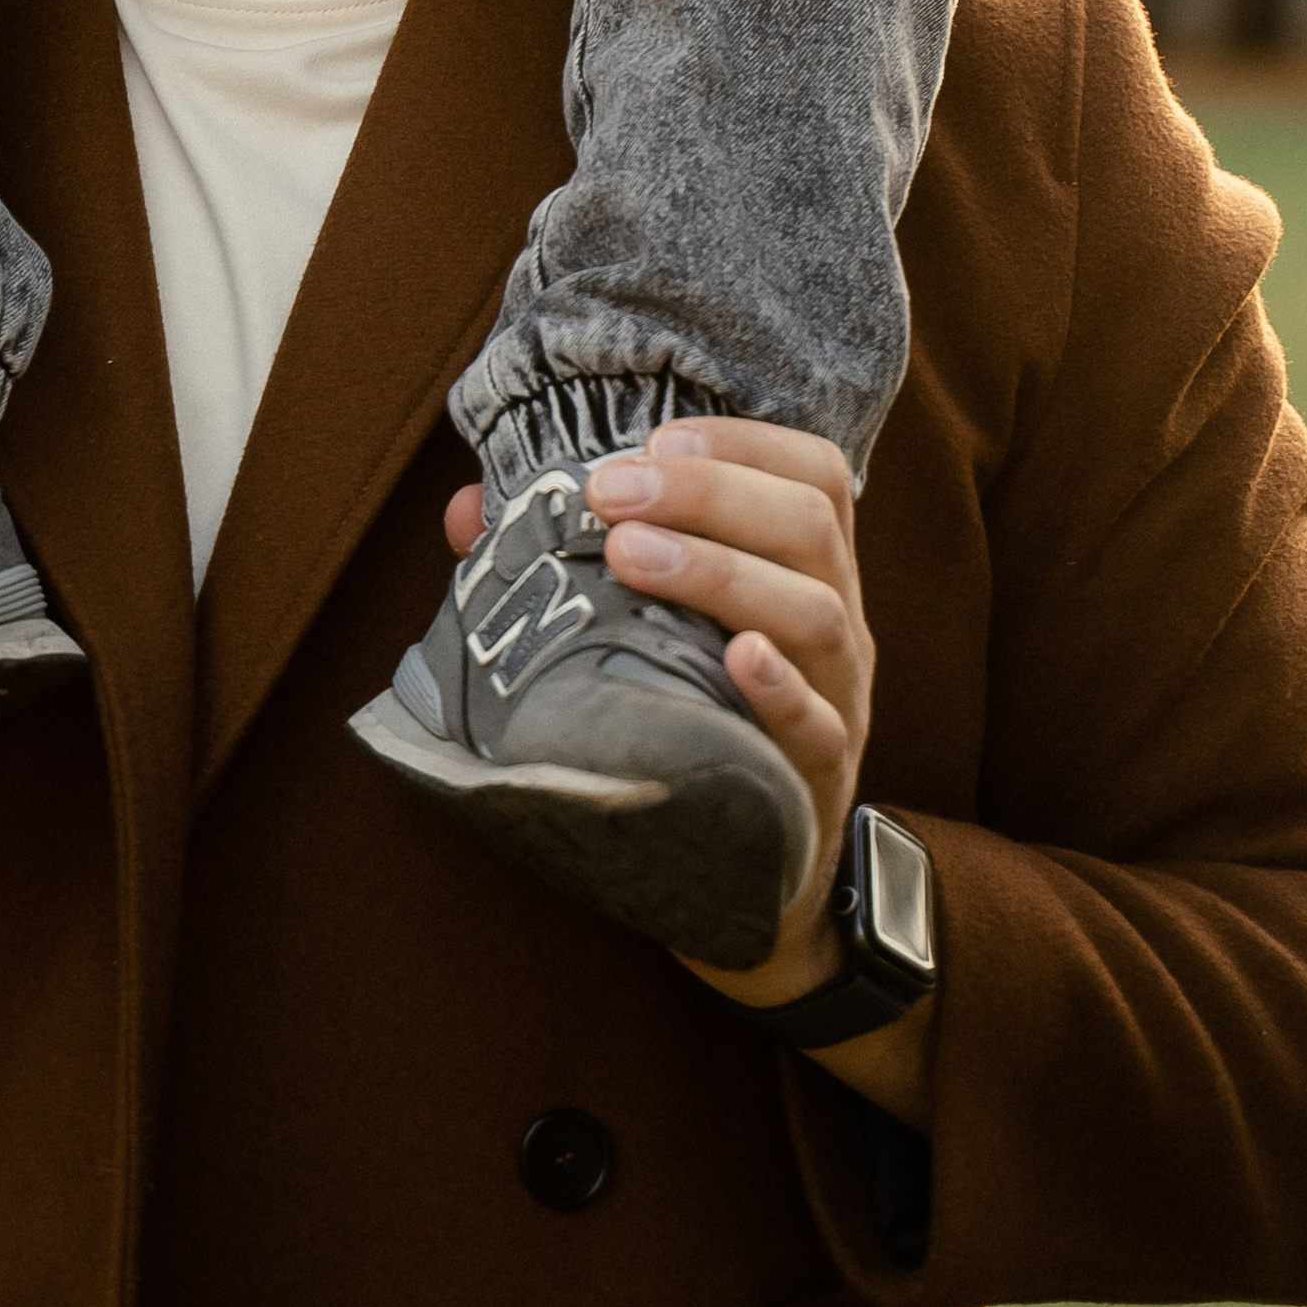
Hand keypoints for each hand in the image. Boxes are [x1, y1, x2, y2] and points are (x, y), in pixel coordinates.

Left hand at [441, 417, 932, 1124]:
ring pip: (815, 615)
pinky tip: (736, 658)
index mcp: (802, 570)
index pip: (813, 474)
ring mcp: (841, 703)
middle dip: (709, 493)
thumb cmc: (688, 712)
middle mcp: (836, 623)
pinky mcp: (820, 782)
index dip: (743, 443)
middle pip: (809, 527)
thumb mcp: (647, 628)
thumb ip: (565, 561)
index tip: (655, 435)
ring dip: (722, 571)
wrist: (747, 871)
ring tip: (632, 556)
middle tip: (610, 490)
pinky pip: (821, 729)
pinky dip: (781, 688)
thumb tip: (466, 511)